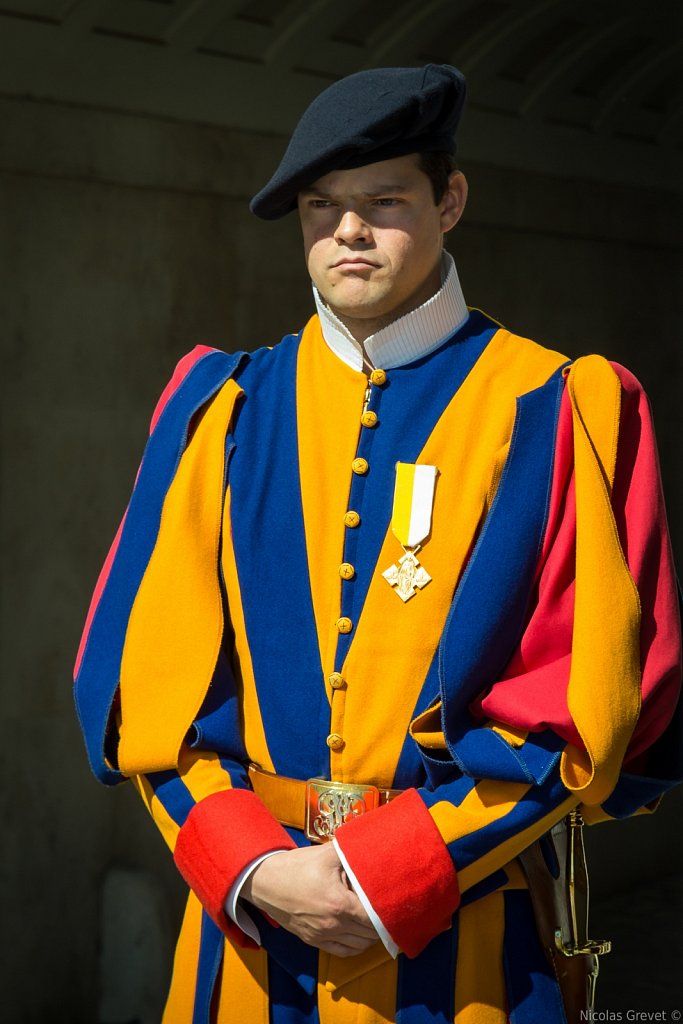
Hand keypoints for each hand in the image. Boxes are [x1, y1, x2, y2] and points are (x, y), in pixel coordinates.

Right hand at [241, 843, 378, 956]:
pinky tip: (359, 933)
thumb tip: (373, 848)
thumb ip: (352, 853)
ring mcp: (322, 936)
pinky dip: (355, 946)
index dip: (387, 913)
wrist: (265, 881)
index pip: (374, 919)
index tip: (394, 904)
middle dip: (381, 923)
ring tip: (374, 920)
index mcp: (339, 904)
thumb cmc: (296, 866)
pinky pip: (343, 952)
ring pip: (359, 946)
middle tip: (386, 910)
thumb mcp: (327, 854)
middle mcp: (333, 925)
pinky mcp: (313, 941)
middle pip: (369, 934)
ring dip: (370, 936)